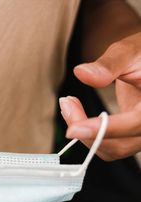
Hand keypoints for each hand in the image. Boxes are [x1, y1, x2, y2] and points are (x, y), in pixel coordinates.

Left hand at [59, 32, 140, 160]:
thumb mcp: (130, 51)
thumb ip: (109, 64)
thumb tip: (82, 73)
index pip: (136, 123)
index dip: (104, 129)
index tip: (74, 129)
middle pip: (120, 144)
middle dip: (86, 130)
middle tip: (66, 103)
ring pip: (112, 150)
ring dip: (84, 133)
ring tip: (69, 105)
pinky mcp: (132, 137)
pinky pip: (109, 146)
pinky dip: (89, 135)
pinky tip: (77, 115)